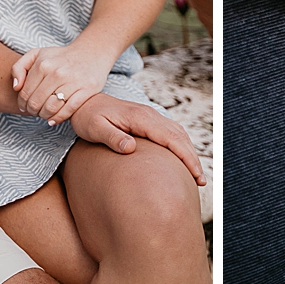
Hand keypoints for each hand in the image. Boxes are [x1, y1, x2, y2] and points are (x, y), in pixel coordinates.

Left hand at [12, 43, 112, 124]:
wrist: (91, 53)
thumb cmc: (60, 56)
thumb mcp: (36, 54)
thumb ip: (18, 67)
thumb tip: (16, 87)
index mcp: (43, 64)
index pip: (25, 93)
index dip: (22, 104)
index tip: (25, 106)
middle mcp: (57, 73)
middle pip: (36, 103)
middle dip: (32, 111)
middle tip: (35, 111)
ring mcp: (73, 82)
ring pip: (51, 108)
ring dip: (44, 116)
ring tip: (44, 114)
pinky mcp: (87, 90)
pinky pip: (68, 110)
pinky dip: (58, 118)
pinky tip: (53, 120)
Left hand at [70, 94, 206, 184]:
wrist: (83, 102)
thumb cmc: (87, 117)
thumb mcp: (95, 129)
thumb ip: (112, 138)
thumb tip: (131, 149)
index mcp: (140, 118)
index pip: (171, 138)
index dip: (186, 157)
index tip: (196, 175)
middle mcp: (149, 115)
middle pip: (179, 136)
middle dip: (193, 158)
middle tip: (201, 181)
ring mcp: (149, 116)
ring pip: (178, 133)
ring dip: (189, 152)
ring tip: (196, 175)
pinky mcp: (147, 121)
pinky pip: (170, 132)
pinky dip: (180, 146)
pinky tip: (181, 160)